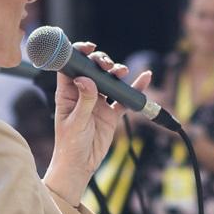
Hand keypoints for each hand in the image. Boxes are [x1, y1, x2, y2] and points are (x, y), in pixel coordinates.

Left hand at [43, 43, 152, 205]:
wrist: (81, 165)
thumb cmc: (70, 145)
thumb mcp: (75, 123)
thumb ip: (83, 101)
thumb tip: (86, 79)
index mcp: (68, 93)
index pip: (71, 67)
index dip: (79, 54)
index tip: (89, 48)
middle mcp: (83, 94)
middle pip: (93, 70)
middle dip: (102, 63)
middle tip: (108, 67)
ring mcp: (99, 102)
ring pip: (109, 80)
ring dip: (117, 72)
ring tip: (122, 72)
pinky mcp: (111, 113)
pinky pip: (124, 98)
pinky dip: (135, 88)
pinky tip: (145, 78)